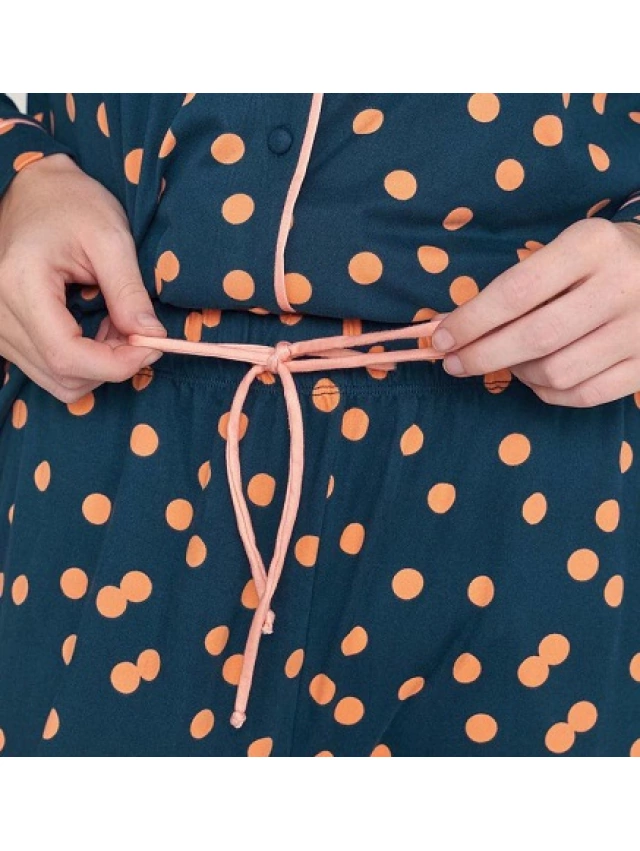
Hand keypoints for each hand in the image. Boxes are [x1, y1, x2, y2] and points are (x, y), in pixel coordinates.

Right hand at [0, 153, 166, 402]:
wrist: (34, 190)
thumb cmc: (72, 203)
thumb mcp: (110, 238)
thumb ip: (130, 292)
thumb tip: (151, 338)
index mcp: (19, 285)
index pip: (66, 355)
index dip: (115, 364)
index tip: (151, 347)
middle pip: (61, 375)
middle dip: (111, 365)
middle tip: (137, 332)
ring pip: (56, 380)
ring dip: (97, 365)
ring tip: (116, 325)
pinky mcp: (4, 334)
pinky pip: (46, 369)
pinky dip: (81, 362)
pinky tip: (95, 330)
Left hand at [431, 218, 639, 406]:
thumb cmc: (593, 262)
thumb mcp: (561, 251)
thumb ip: (515, 286)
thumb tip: (454, 331)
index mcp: (591, 246)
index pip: (516, 291)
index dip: (471, 321)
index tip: (441, 339)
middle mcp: (621, 286)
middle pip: (535, 338)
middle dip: (482, 355)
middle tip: (454, 363)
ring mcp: (639, 330)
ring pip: (557, 372)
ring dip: (518, 373)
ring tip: (507, 361)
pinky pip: (583, 395)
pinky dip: (548, 392)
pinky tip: (536, 377)